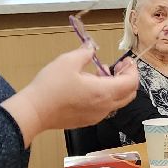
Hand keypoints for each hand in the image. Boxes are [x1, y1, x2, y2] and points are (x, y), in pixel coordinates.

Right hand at [2, 49, 138, 146]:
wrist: (35, 111)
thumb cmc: (51, 87)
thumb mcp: (68, 61)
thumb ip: (85, 53)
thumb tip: (92, 46)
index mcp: (104, 92)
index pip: (131, 83)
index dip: (133, 70)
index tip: (126, 61)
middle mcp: (104, 107)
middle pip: (128, 94)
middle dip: (127, 78)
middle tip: (118, 66)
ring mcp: (97, 116)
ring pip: (117, 101)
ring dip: (115, 86)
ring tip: (100, 72)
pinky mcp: (87, 120)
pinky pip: (105, 108)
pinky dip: (105, 95)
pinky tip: (90, 86)